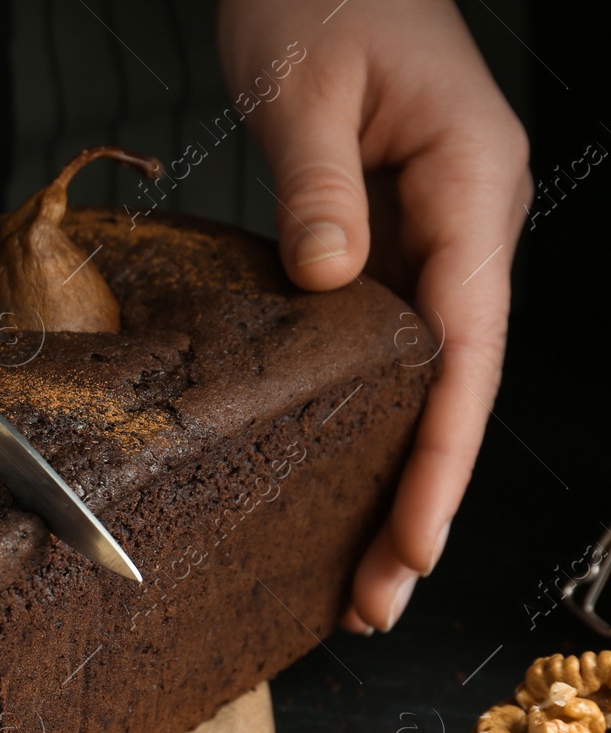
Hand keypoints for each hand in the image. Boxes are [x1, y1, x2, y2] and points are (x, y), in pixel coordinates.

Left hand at [218, 0, 530, 632]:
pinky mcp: (387, 247)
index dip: (439, 456)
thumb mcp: (305, 86)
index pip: (467, 347)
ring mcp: (431, 240)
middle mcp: (466, 226)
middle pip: (454, 388)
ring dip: (393, 476)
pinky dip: (365, 421)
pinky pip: (387, 351)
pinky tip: (337, 479)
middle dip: (418, 500)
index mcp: (471, 187)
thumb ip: (319, 187)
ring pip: (425, 382)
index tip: (410, 541)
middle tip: (374, 602)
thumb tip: (329, 281)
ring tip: (358, 577)